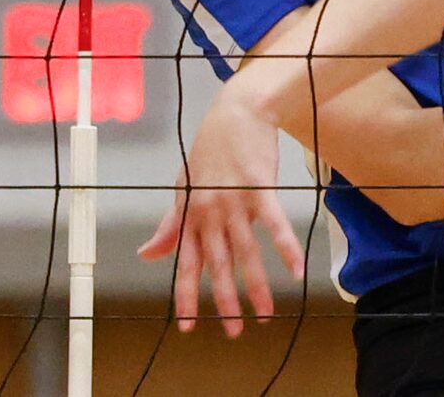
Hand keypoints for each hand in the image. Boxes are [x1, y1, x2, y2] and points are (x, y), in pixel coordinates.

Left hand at [139, 86, 304, 336]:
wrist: (237, 113)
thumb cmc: (210, 149)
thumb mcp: (183, 186)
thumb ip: (171, 224)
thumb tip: (148, 254)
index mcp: (189, 214)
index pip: (185, 263)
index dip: (186, 296)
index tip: (188, 325)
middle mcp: (209, 212)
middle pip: (217, 265)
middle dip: (224, 302)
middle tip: (232, 331)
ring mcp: (235, 202)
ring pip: (245, 253)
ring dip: (255, 286)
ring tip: (264, 315)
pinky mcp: (261, 189)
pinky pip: (275, 225)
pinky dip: (286, 249)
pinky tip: (295, 271)